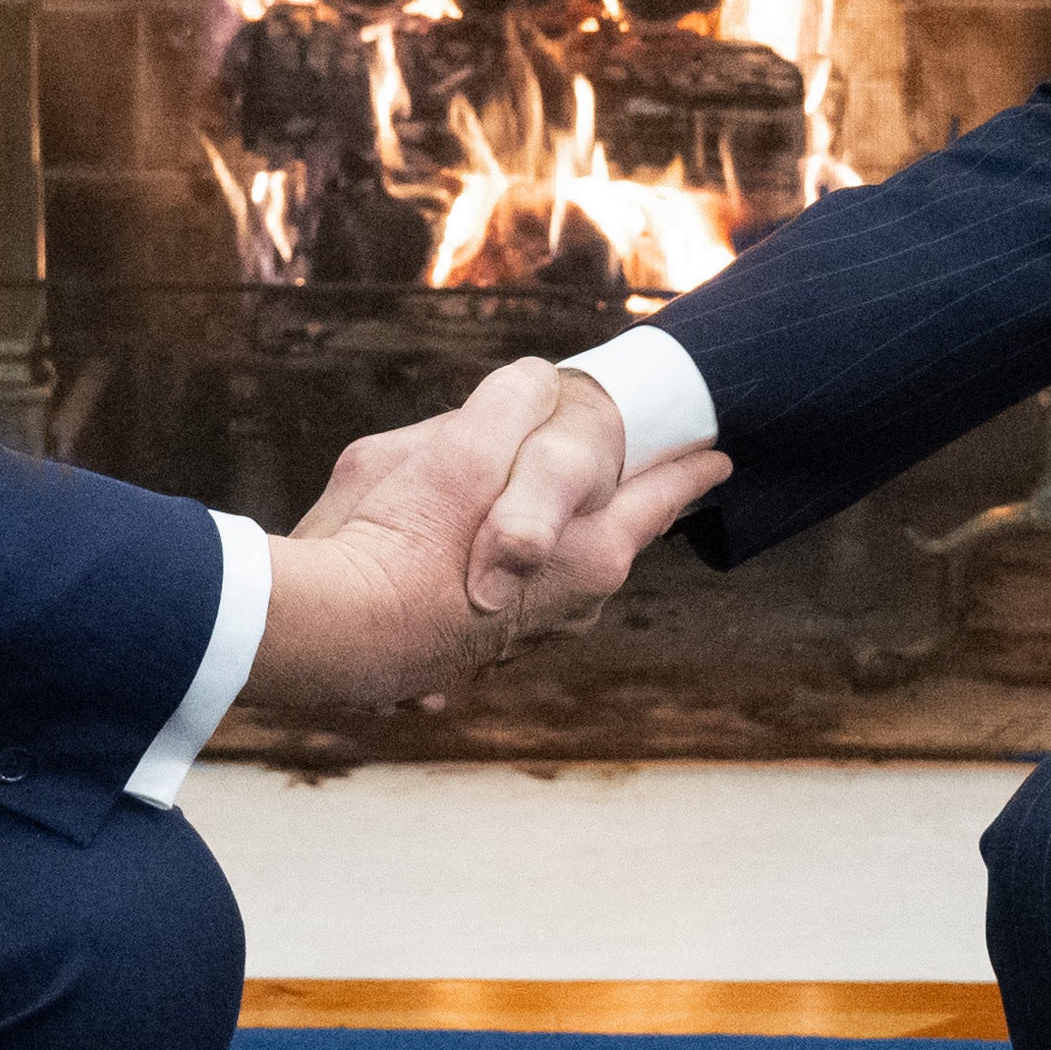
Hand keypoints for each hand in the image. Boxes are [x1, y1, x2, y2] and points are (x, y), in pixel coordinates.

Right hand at [243, 361, 727, 713]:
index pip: (658, 498)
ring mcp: (515, 643)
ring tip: (521, 518)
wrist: (331, 635)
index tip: (719, 458)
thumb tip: (534, 386)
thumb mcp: (462, 439)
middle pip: (604, 542)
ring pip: (541, 579)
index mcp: (590, 553)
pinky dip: (472, 587)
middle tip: (629, 483)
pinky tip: (442, 574)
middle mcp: (569, 608)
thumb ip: (514, 402)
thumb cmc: (402, 534)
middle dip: (607, 510)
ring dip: (533, 550)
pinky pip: (481, 611)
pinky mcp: (460, 663)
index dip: (688, 471)